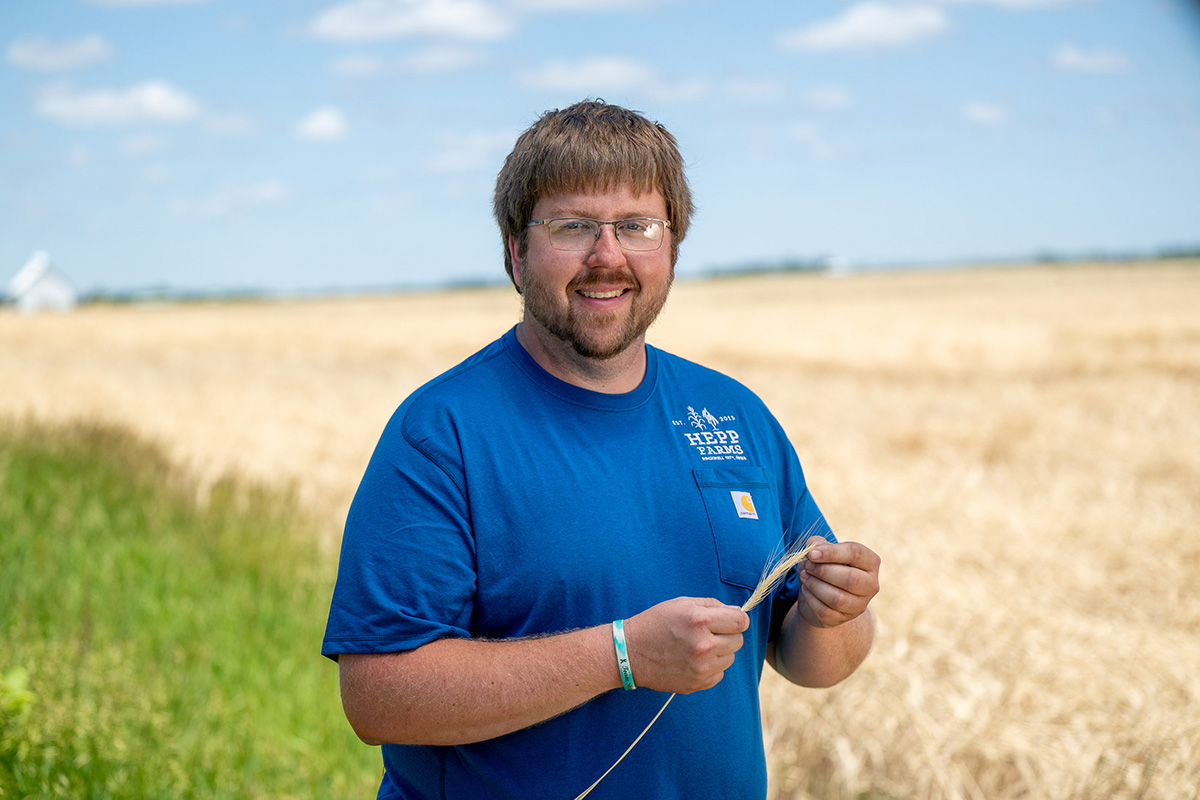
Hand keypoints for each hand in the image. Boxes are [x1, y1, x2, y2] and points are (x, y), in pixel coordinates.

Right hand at [623, 597, 748, 693]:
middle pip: (738, 640)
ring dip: (719, 652)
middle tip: (708, 633)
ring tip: (697, 646)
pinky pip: (719, 674)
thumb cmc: (655, 623)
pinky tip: (692, 660)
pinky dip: (711, 667)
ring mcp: (701, 668)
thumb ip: (712, 605)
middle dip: (727, 634)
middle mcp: (703, 646)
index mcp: (699, 620)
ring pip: (730, 658)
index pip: (740, 621)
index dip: (738, 619)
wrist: (629, 653)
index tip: (730, 620)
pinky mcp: (697, 684)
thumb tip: (738, 612)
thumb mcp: (681, 603)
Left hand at [796, 538, 879, 628]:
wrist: (821, 595)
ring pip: (837, 598)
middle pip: (850, 579)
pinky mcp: (844, 618)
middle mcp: (871, 585)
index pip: (856, 553)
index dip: (832, 552)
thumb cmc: (825, 567)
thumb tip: (813, 547)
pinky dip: (810, 598)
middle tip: (807, 566)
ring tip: (804, 576)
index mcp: (870, 562)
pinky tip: (805, 589)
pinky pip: (825, 611)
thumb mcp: (821, 551)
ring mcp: (860, 605)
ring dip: (815, 585)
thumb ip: (817, 544)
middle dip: (823, 571)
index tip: (812, 554)